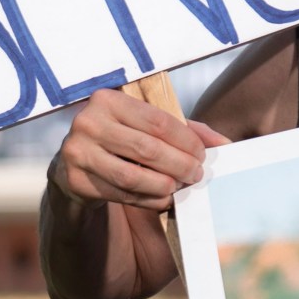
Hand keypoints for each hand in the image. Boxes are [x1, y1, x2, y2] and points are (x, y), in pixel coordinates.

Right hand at [48, 87, 228, 212]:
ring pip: (133, 175)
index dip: (186, 140)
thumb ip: (184, 130)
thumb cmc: (120, 141)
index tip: (202, 154)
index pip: (157, 120)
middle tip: (195, 174)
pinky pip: (121, 194)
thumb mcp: (146, 127)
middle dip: (179, 164)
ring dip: (164, 185)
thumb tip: (224, 144)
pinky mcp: (75, 181)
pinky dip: (148, 199)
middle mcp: (88, 122)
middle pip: (147, 148)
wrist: (75, 166)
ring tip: (180, 187)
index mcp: (107, 100)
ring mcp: (77, 152)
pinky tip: (162, 198)